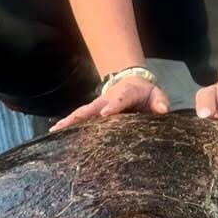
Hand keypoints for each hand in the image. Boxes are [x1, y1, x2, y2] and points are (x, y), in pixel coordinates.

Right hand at [49, 73, 169, 132]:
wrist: (131, 83)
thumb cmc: (145, 92)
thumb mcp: (156, 94)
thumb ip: (160, 102)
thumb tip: (162, 111)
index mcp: (125, 95)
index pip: (119, 100)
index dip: (113, 106)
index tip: (105, 113)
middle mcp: (106, 101)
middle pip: (91, 108)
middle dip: (80, 116)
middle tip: (68, 124)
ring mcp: (97, 108)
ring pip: (81, 114)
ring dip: (68, 122)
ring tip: (55, 131)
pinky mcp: (92, 114)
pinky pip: (80, 120)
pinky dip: (68, 126)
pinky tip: (55, 135)